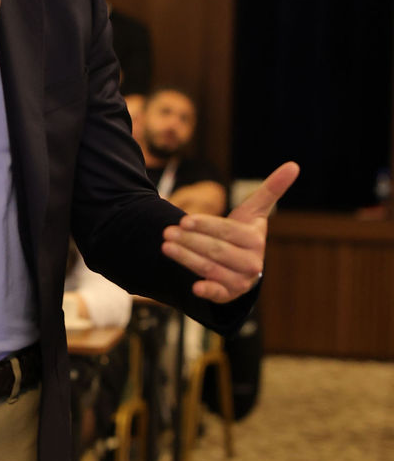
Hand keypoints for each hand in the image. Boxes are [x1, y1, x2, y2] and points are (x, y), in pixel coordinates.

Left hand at [161, 161, 299, 302]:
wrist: (241, 265)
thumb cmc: (243, 234)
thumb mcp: (254, 212)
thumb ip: (271, 189)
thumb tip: (294, 165)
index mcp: (255, 240)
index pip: (227, 231)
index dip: (206, 225)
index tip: (184, 219)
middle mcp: (251, 263)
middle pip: (216, 250)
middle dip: (190, 240)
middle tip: (167, 231)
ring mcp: (241, 281)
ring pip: (210, 269)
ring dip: (187, 259)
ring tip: (166, 246)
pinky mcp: (229, 295)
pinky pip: (219, 295)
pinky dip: (208, 292)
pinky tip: (195, 288)